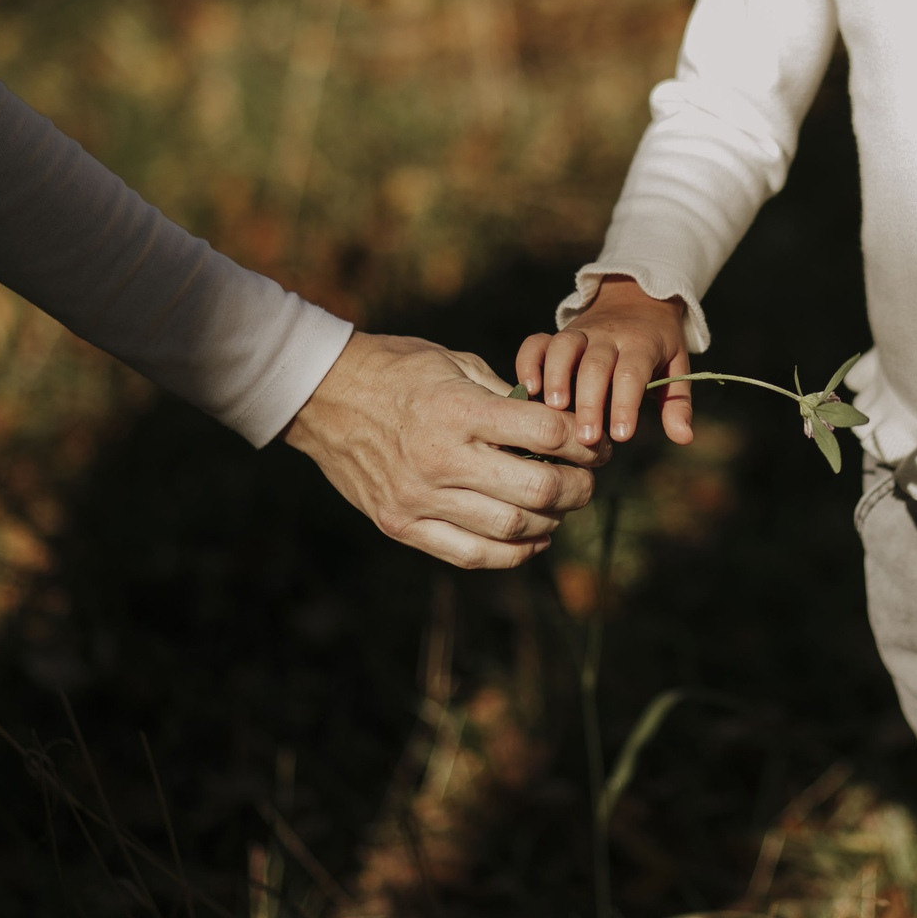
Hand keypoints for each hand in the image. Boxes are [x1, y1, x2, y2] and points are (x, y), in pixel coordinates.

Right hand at [285, 332, 607, 568]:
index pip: (546, 434)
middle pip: (539, 489)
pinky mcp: (400, 524)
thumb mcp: (454, 362)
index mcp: (458, 410)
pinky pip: (472, 555)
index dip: (583, 442)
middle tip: (587, 481)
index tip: (595, 444)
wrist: (322, 396)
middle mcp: (441, 458)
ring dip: (552, 522)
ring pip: (512, 529)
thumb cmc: (396, 370)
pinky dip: (513, 553)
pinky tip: (533, 537)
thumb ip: (505, 395)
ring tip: (561, 507)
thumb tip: (560, 420)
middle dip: (579, 488)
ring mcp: (418, 498)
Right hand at [516, 276, 692, 446]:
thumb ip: (677, 404)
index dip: (625, 404)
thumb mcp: (677, 368)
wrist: (638, 299)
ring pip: (564, 348)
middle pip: (595, 365)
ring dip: (556, 377)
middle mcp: (608, 336)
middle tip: (585, 438)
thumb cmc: (658, 346)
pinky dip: (528, 362)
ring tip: (553, 409)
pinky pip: (537, 342)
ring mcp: (580, 333)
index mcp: (641, 344)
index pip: (632, 374)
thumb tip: (684, 438)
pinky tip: (527, 388)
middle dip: (589, 402)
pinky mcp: (557, 334)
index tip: (621, 436)